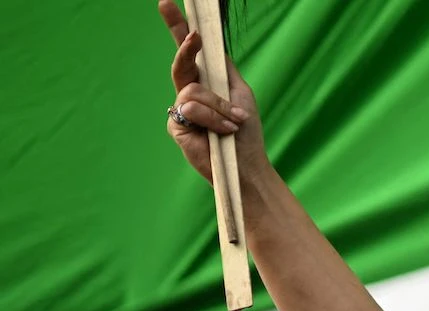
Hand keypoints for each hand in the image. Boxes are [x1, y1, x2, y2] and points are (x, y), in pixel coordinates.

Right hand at [159, 0, 267, 183]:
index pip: (188, 52)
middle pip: (181, 62)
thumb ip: (224, 71)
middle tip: (193, 36)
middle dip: (185, 46)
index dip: (177, 28)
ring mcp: (181, 108)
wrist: (244, 164)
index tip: (169, 5)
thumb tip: (214, 46)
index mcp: (206, 83)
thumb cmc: (246, 133)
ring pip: (193, 91)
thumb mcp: (240, 95)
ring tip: (233, 125)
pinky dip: (213, 119)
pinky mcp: (176, 125)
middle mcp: (190, 92)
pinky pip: (191, 109)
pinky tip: (223, 132)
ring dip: (219, 108)